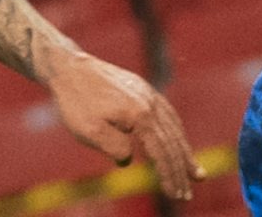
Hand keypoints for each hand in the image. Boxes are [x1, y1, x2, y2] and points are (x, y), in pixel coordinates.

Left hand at [46, 49, 203, 199]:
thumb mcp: (89, 131)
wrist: (66, 66)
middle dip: (180, 170)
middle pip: (171, 142)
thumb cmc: (75, 101)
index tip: (175, 195)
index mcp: (140, 115)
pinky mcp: (141, 88)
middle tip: (187, 192)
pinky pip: (167, 113)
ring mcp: (148, 93)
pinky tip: (178, 141)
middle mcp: (150, 103)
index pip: (161, 152)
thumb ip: (115, 149)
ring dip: (184, 152)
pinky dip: (176, 132)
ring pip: (173, 127)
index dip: (168, 176)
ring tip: (194, 172)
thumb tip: (128, 159)